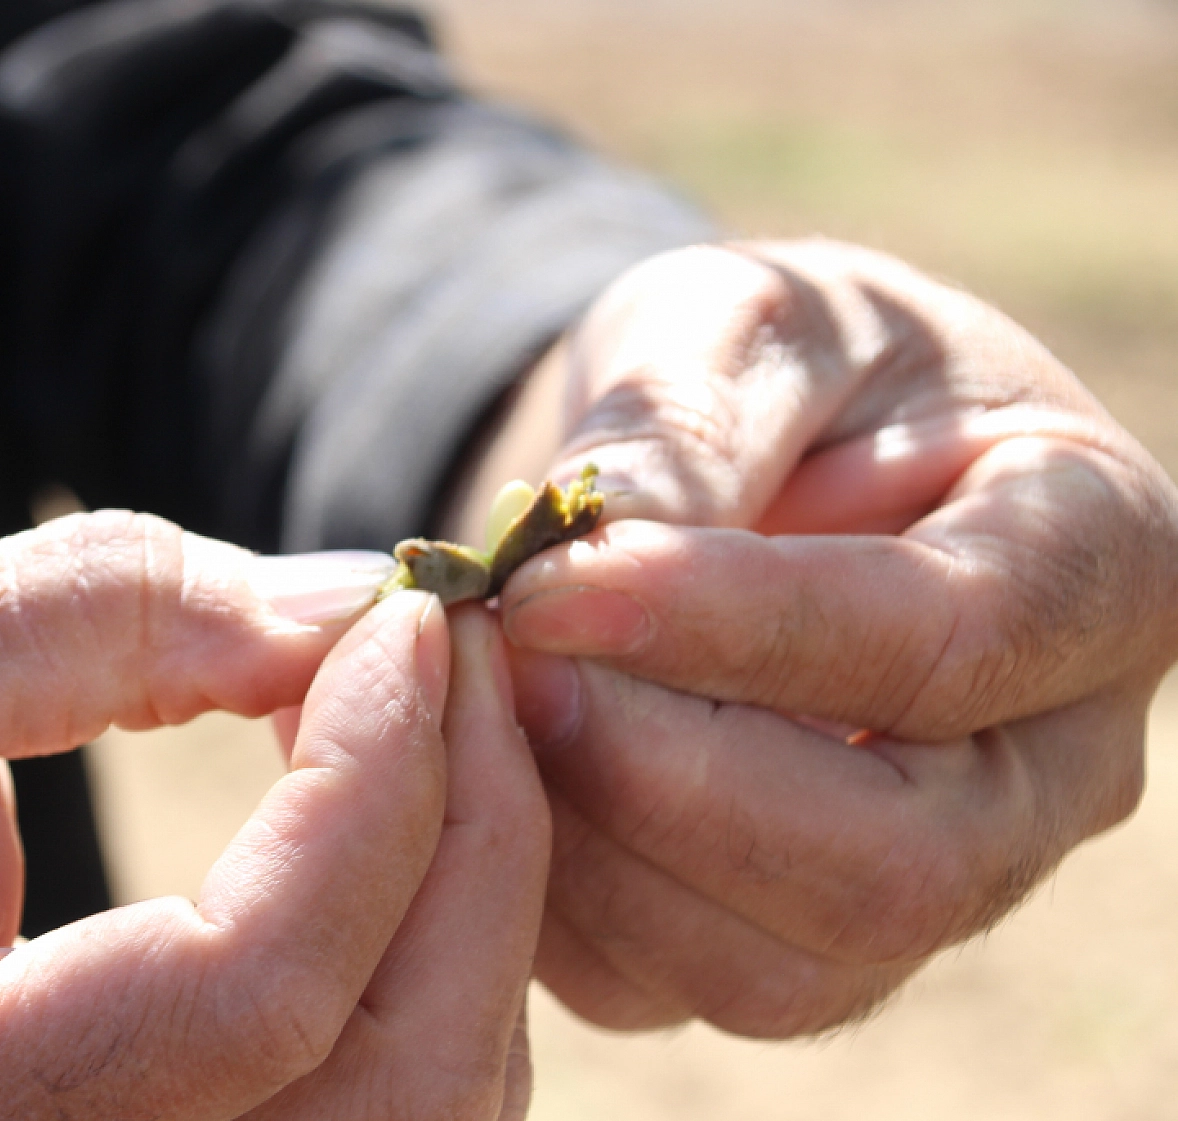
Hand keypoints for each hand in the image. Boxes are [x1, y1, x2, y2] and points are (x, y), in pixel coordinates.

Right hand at [0, 513, 548, 1117]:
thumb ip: (98, 616)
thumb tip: (349, 608)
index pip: (252, 990)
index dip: (372, 784)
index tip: (407, 618)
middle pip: (398, 1073)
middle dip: (474, 833)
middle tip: (455, 652)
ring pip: (429, 1101)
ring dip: (475, 887)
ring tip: (427, 715)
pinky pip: (393, 1095)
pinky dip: (434, 945)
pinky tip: (389, 817)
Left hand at [453, 240, 1177, 1035]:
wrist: (758, 457)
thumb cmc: (778, 368)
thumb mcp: (743, 322)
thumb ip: (688, 420)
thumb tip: (587, 549)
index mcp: (1091, 565)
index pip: (944, 640)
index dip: (734, 626)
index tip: (550, 586)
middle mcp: (1046, 766)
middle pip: (894, 864)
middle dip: (661, 771)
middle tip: (506, 657)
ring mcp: (936, 881)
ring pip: (779, 968)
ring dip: (592, 843)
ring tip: (485, 698)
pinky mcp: (796, 945)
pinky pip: (670, 987)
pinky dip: (551, 897)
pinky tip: (490, 765)